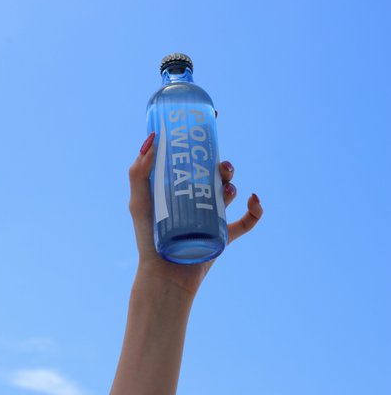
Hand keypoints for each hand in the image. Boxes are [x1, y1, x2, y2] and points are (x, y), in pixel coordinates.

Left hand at [128, 122, 263, 298]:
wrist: (163, 276)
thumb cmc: (147, 239)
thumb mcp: (138, 201)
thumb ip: (138, 171)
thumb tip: (152, 138)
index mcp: (178, 187)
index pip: (193, 158)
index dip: (204, 138)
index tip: (212, 119)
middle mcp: (196, 198)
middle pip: (215, 174)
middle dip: (223, 164)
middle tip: (221, 165)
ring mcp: (211, 216)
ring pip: (230, 192)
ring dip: (233, 183)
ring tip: (227, 185)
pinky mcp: (223, 236)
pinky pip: (246, 222)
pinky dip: (255, 210)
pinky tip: (253, 199)